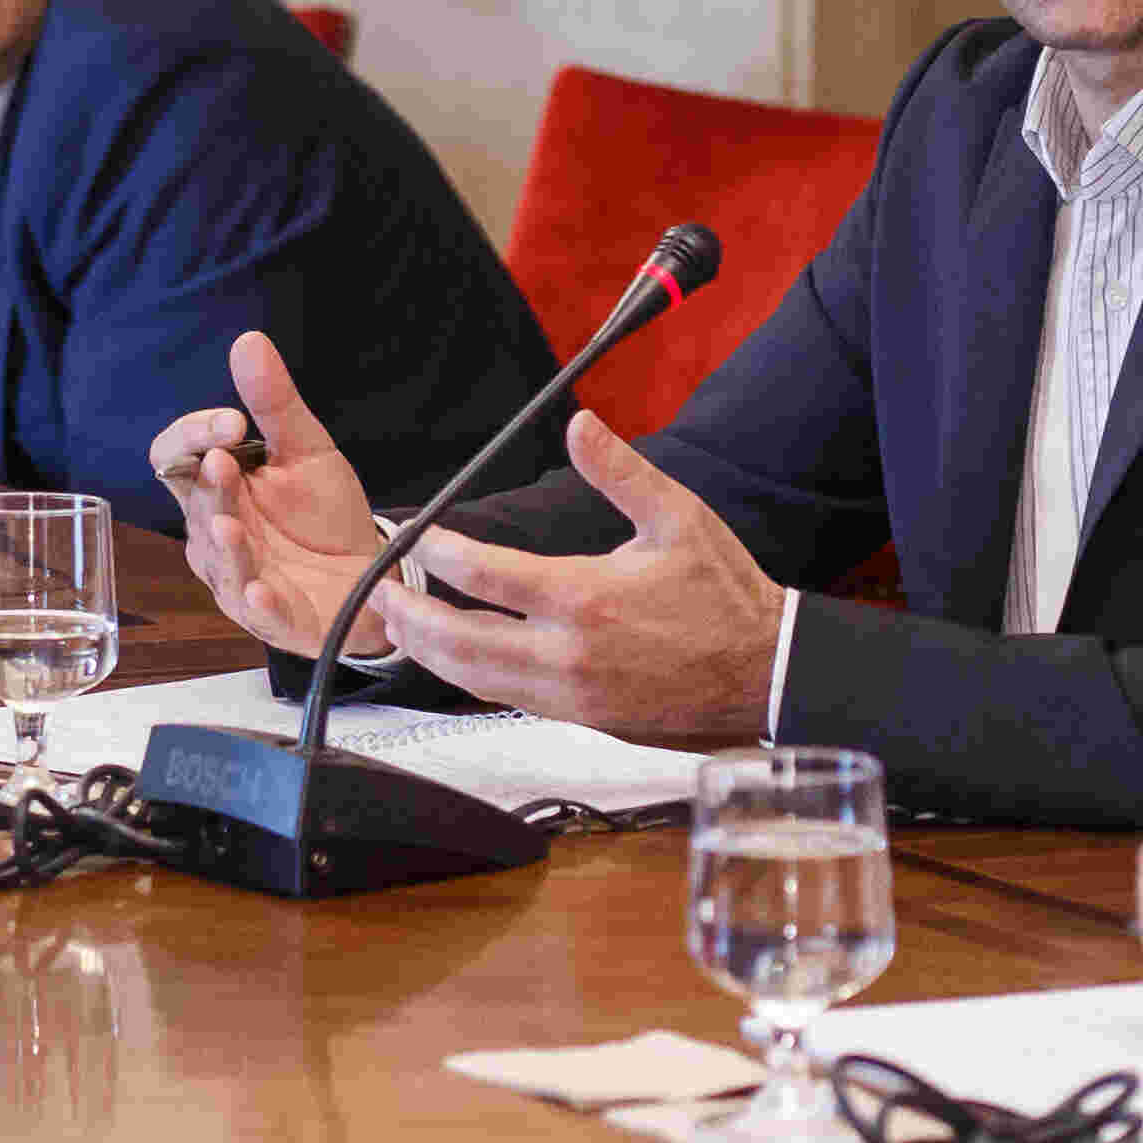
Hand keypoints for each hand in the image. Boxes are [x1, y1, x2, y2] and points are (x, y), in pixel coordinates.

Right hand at [154, 331, 395, 659]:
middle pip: (194, 508)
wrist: (372, 572)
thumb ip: (275, 404)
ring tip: (231, 527)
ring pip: (219, 563)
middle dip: (211, 486)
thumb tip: (248, 342)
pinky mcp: (273, 617)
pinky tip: (264, 590)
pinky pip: (257, 613)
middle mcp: (215, 534)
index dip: (192, 437)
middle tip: (226, 462)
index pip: (174, 458)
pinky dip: (258, 602)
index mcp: (215, 489)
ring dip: (225, 546)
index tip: (233, 420)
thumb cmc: (324, 514)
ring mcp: (240, 578)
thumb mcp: (306, 449)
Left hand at [369, 412, 787, 744]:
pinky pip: (507, 700)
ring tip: (400, 627)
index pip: (485, 576)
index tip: (414, 535)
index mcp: (586, 598)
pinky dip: (471, 677)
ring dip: (431, 654)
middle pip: (460, 642)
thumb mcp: (678, 518)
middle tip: (377, 596)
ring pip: (476, 679)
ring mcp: (571, 694)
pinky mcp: (581, 718)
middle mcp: (568, 654)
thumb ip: (620, 472)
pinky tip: (456, 657)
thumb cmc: (724, 594)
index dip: (438, 554)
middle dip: (410, 618)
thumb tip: (578, 424)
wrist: (765, 672)